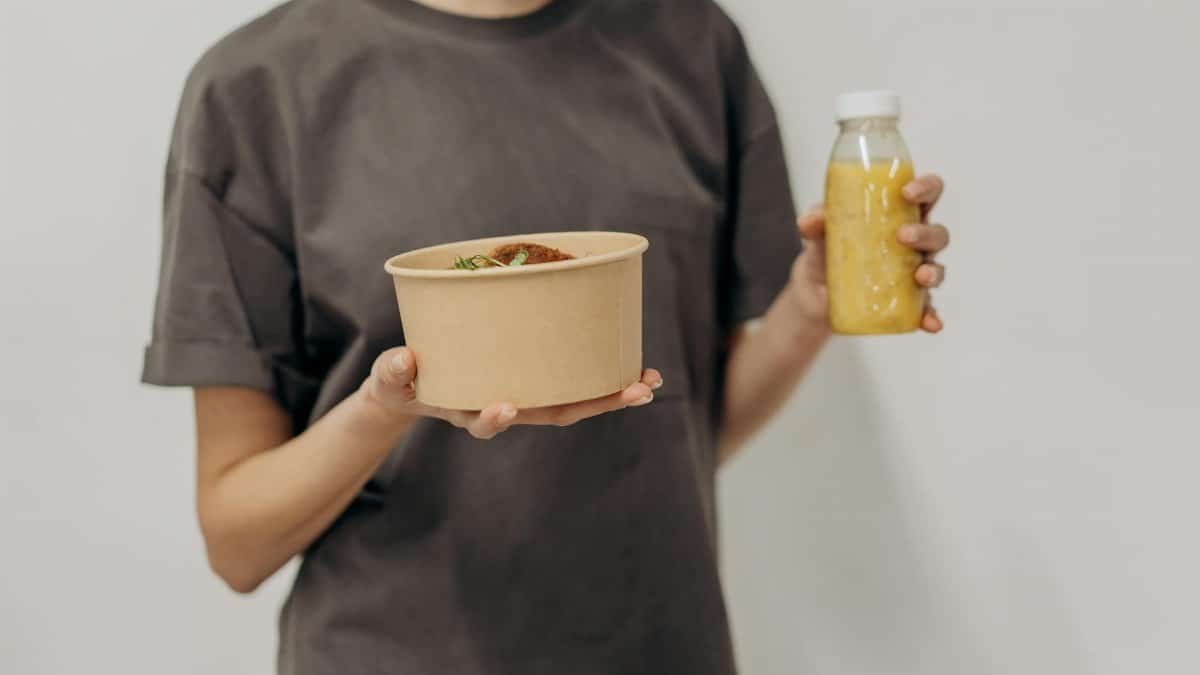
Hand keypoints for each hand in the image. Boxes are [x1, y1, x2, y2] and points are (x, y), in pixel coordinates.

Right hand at [359, 347, 662, 438]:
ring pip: (573, 401)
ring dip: (612, 394)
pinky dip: (601, 376)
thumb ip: (393, 373)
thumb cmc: (402, 381)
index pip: (486, 420)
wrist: (415, 385)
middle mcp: (505, 408)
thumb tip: (402, 361)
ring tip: (649, 383)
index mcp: (468, 410)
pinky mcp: (533, 379)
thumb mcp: (390, 380)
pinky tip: (631, 366)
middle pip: (553, 413)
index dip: (495, 418)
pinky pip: (570, 381)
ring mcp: (524, 396)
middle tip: (636, 393)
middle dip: (596, 404)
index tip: (504, 407)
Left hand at [790, 173, 949, 332]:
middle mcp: (914, 242)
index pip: (927, 194)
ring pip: (936, 267)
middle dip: (925, 233)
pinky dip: (931, 316)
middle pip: (936, 232)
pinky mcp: (907, 302)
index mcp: (900, 214)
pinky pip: (926, 309)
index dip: (926, 188)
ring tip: (921, 276)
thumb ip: (814, 223)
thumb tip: (810, 220)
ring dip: (934, 271)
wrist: (815, 290)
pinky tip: (931, 324)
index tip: (908, 192)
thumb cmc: (826, 248)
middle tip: (902, 236)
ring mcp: (912, 272)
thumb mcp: (817, 233)